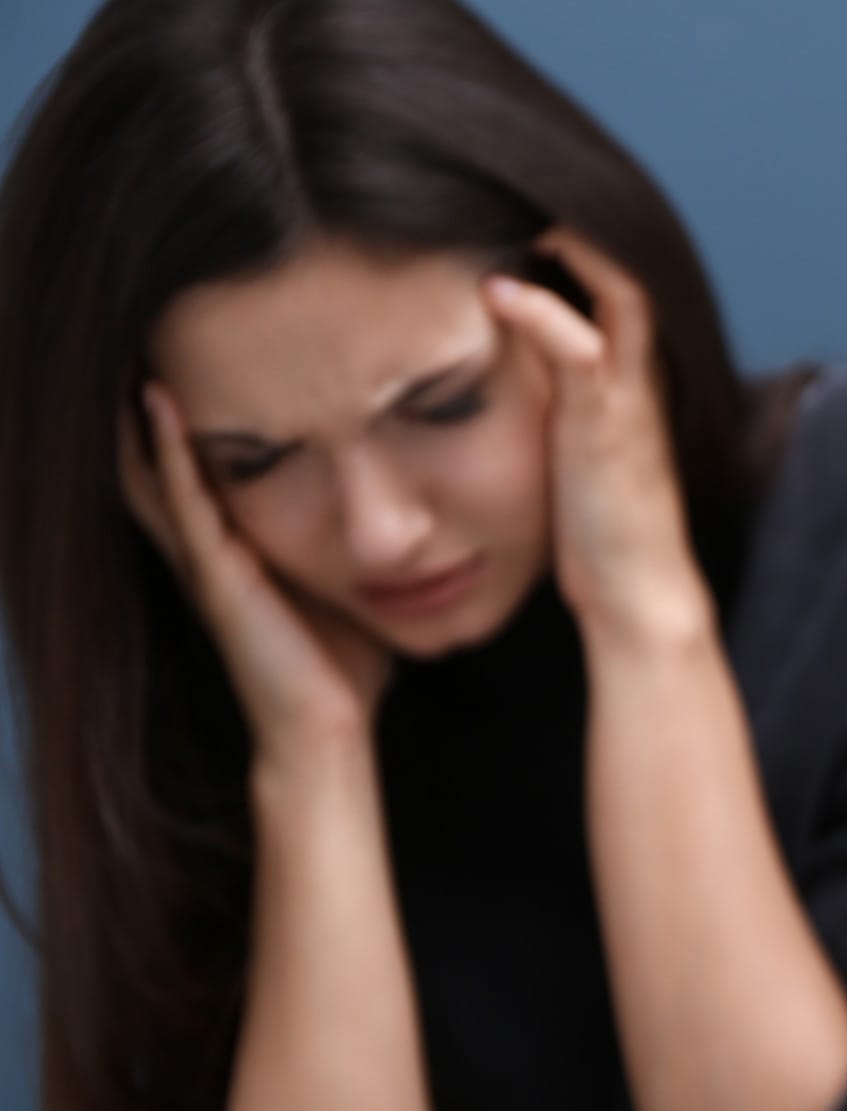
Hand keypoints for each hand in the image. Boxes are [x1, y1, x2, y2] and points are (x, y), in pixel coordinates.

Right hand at [121, 384, 394, 763]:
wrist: (328, 731)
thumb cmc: (346, 668)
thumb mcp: (351, 590)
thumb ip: (359, 554)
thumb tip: (407, 521)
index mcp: (243, 556)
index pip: (211, 478)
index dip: (203, 429)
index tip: (215, 370)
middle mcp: (214, 555)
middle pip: (170, 469)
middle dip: (161, 417)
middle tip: (156, 349)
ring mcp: (209, 564)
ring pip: (163, 475)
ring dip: (152, 419)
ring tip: (145, 355)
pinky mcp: (216, 577)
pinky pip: (183, 500)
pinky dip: (169, 451)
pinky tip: (162, 403)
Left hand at [481, 226, 710, 651]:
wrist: (637, 592)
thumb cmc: (599, 530)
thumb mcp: (571, 445)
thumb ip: (551, 397)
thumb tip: (498, 370)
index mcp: (632, 371)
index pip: (618, 277)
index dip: (578, 234)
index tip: (522, 205)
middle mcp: (640, 369)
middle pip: (630, 263)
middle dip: (578, 218)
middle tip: (518, 182)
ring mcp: (628, 392)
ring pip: (621, 286)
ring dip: (571, 242)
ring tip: (518, 207)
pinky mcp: (608, 421)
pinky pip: (583, 347)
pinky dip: (542, 311)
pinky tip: (496, 290)